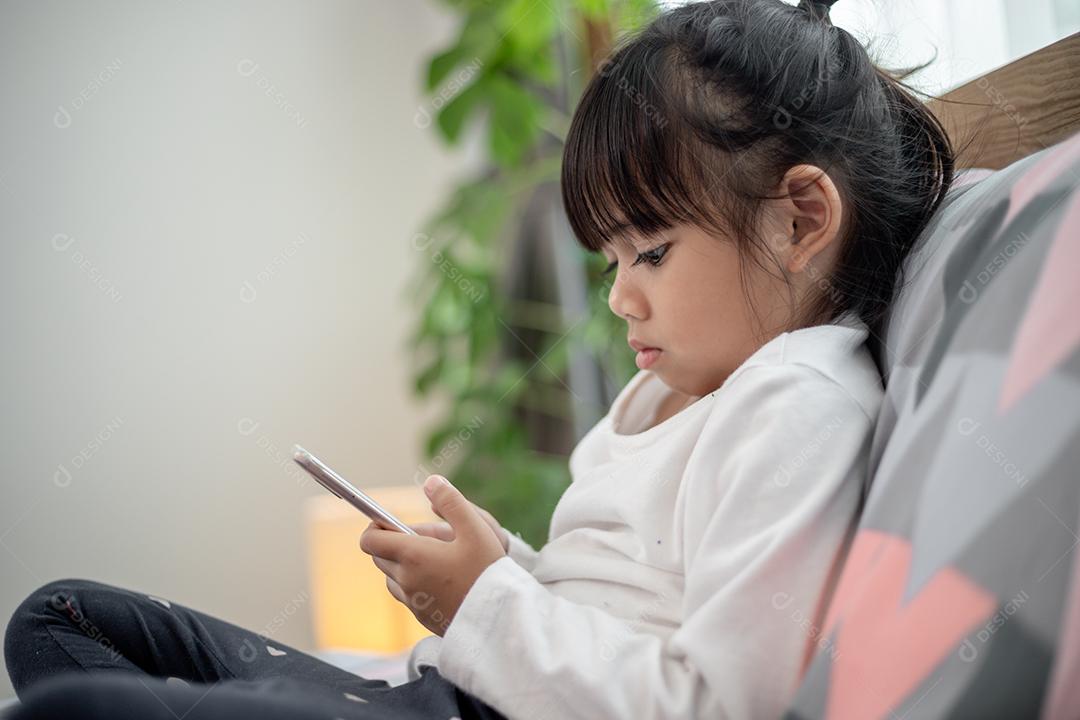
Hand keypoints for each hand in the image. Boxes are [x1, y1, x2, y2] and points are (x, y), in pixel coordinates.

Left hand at [359, 475, 506, 636]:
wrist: (502, 618)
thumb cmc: (489, 571)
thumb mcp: (475, 528)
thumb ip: (450, 501)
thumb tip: (430, 482)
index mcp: (413, 555)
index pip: (370, 540)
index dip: (375, 526)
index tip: (390, 520)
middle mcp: (407, 580)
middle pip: (379, 557)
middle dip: (393, 543)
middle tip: (425, 538)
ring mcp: (413, 601)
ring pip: (391, 578)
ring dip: (402, 565)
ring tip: (436, 559)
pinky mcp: (422, 617)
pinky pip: (406, 596)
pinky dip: (413, 584)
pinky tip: (442, 580)